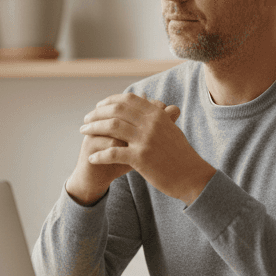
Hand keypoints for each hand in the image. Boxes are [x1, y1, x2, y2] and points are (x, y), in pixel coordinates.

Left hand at [78, 93, 215, 204]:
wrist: (192, 176)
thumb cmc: (180, 155)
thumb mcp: (170, 129)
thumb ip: (157, 114)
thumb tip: (146, 101)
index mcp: (157, 114)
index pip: (127, 100)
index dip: (109, 101)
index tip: (98, 107)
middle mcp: (151, 123)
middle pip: (116, 111)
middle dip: (97, 113)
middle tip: (86, 119)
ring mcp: (146, 140)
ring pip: (111, 127)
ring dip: (93, 129)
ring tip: (83, 132)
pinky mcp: (141, 158)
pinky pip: (113, 153)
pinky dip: (99, 155)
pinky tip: (91, 157)